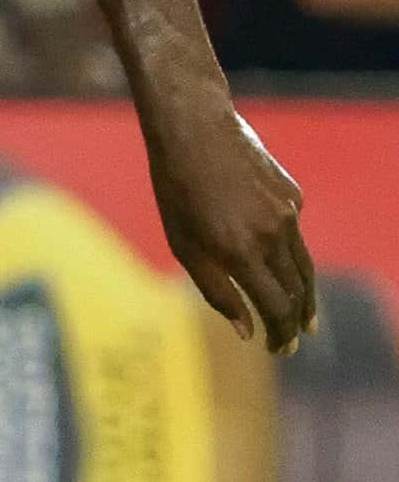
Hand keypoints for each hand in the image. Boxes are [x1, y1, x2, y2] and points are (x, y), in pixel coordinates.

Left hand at [146, 100, 316, 354]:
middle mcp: (272, 235)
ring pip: (304, 265)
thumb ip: (217, 292)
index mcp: (241, 252)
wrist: (194, 130)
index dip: (280, 336)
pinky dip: (287, 251)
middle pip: (298, 292)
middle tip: (291, 342)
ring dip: (304, 295)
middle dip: (294, 322)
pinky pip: (294, 233)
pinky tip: (274, 255)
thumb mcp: (183, 246)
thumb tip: (247, 332)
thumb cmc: (177, 190)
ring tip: (303, 317)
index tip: (278, 351)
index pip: (276, 308)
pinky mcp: (293, 195)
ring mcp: (288, 213)